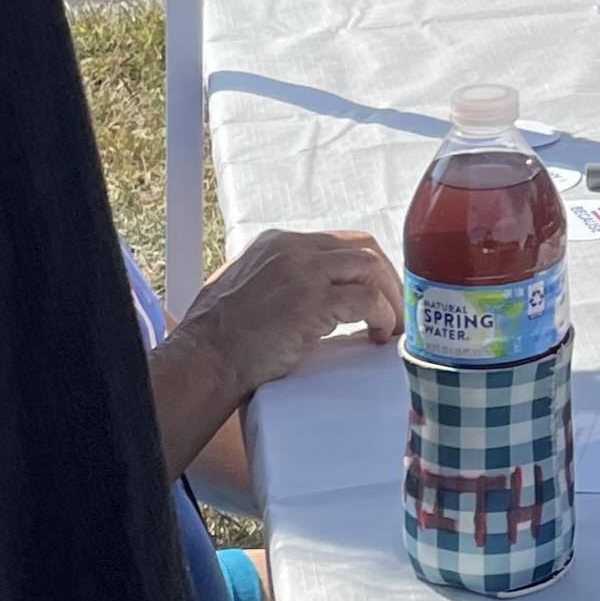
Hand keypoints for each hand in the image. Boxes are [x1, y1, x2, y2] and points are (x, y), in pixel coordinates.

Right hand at [171, 228, 402, 399]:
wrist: (205, 358)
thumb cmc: (217, 335)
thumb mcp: (243, 286)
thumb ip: (274, 279)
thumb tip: (306, 295)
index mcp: (277, 243)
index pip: (337, 242)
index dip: (364, 268)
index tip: (375, 293)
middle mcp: (293, 248)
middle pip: (362, 247)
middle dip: (386, 278)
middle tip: (394, 309)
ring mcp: (303, 272)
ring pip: (370, 267)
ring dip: (390, 297)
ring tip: (392, 326)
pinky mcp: (312, 302)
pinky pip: (367, 300)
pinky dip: (382, 317)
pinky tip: (379, 336)